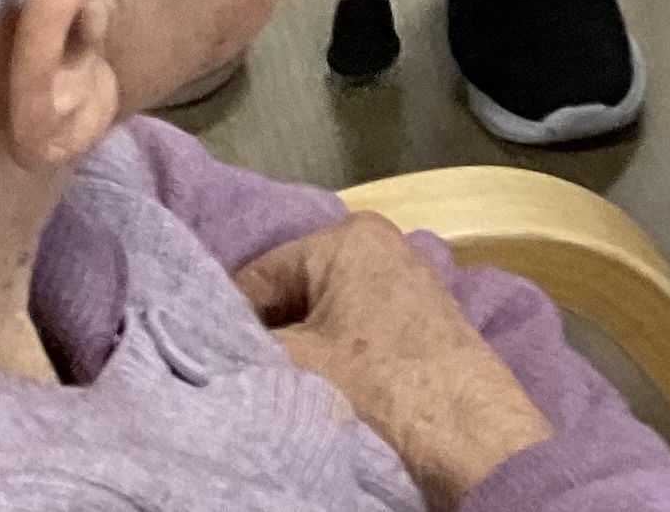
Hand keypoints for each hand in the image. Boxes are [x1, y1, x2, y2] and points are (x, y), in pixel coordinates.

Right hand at [236, 214, 550, 510]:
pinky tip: (321, 393)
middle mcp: (382, 245)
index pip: (258, 274)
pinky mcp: (422, 324)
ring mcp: (407, 283)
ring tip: (279, 388)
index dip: (225, 321)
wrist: (465, 433)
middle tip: (241, 377)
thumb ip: (244, 343)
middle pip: (293, 293)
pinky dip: (333, 360)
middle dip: (267, 334)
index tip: (204, 362)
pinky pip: (356, 334)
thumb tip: (208, 343)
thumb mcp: (293, 361)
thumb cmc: (379, 386)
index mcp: (348, 236)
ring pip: (324, 316)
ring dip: (299, 351)